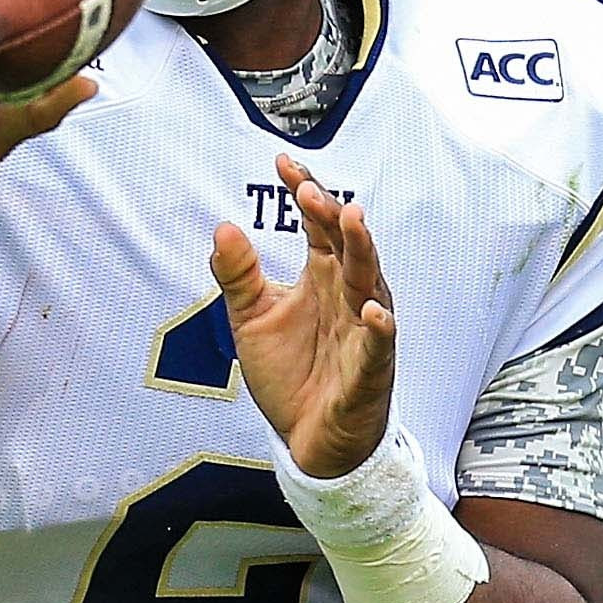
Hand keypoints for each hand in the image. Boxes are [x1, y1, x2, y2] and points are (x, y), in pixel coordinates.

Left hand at [210, 152, 394, 478]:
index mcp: (322, 277)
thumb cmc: (290, 375)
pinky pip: (379, 344)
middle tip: (310, 191)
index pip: (318, 226)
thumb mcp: (251, 319)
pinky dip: (379, 327)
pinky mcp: (370, 370)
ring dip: (363, 252)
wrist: (306, 438)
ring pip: (370, 283)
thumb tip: (223, 228)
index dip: (305, 194)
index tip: (284, 164)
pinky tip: (371, 310)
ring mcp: (363, 330)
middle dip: (332, 215)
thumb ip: (238, 275)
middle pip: (347, 245)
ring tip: (352, 221)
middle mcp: (347, 296)